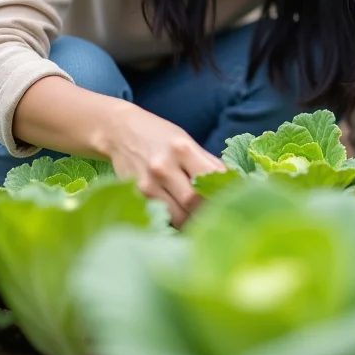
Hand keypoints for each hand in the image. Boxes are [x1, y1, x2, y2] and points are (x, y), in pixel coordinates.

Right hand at [104, 101, 225, 226]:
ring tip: (201, 222)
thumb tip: (235, 185)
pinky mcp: (135, 197)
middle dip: (209, 212)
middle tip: (219, 217)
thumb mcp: (186, 141)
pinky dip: (174, 223)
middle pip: (194, 201)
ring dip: (192, 222)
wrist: (119, 132)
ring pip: (177, 216)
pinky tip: (181, 220)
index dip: (224, 193)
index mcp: (182, 149)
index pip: (211, 177)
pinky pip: (161, 217)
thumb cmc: (160, 136)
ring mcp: (146, 184)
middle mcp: (163, 167)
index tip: (233, 200)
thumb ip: (208, 163)